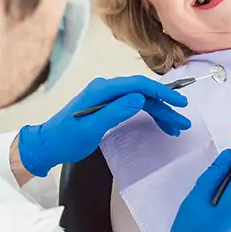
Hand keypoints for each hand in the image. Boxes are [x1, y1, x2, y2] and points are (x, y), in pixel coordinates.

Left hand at [18, 76, 190, 176]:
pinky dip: (149, 115)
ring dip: (160, 113)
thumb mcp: (90, 127)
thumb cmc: (66, 138)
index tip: (179, 103)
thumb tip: (139, 98)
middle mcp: (107, 89)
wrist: (47, 145)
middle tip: (183, 122)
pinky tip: (160, 125)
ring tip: (176, 127)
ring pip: (141, 101)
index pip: (138, 86)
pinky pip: (134, 107)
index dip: (161, 92)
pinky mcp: (108, 107)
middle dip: (165, 107)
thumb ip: (115, 112)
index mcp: (102, 90)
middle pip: (143, 94)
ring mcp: (108, 98)